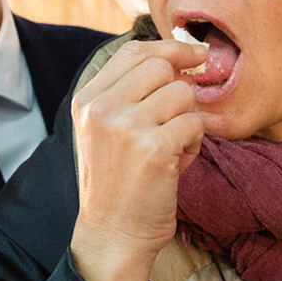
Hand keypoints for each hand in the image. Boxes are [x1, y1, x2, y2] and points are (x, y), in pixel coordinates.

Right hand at [69, 38, 207, 280]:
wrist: (113, 232)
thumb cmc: (119, 182)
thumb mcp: (106, 130)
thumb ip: (129, 93)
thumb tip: (180, 57)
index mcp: (87, 100)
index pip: (133, 51)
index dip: (169, 48)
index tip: (194, 56)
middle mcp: (100, 108)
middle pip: (162, 66)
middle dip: (179, 91)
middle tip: (174, 122)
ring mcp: (125, 127)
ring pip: (182, 94)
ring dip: (187, 120)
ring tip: (171, 148)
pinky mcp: (152, 148)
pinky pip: (194, 123)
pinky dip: (194, 143)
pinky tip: (176, 164)